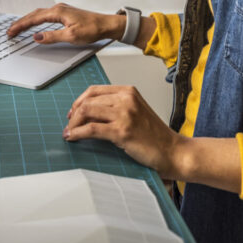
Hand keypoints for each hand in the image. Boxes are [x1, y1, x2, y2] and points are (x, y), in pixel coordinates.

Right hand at [5, 3, 123, 44]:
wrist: (106, 24)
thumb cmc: (92, 29)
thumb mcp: (71, 36)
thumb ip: (52, 36)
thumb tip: (36, 37)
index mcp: (57, 12)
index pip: (34, 19)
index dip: (21, 25)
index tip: (11, 32)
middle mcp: (58, 8)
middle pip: (34, 14)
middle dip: (21, 23)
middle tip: (10, 31)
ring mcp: (61, 10)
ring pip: (39, 14)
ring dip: (28, 21)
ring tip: (18, 28)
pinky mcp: (65, 13)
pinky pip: (45, 15)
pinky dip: (36, 20)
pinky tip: (35, 24)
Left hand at [64, 84, 184, 178]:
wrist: (173, 152)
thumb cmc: (155, 136)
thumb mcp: (135, 112)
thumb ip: (116, 108)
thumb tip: (88, 112)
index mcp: (128, 91)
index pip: (94, 90)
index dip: (79, 101)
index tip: (72, 112)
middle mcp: (126, 99)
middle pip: (87, 100)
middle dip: (73, 113)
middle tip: (69, 124)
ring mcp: (124, 114)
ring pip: (86, 112)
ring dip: (73, 124)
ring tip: (69, 132)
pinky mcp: (122, 131)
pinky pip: (91, 129)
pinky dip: (78, 133)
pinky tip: (73, 138)